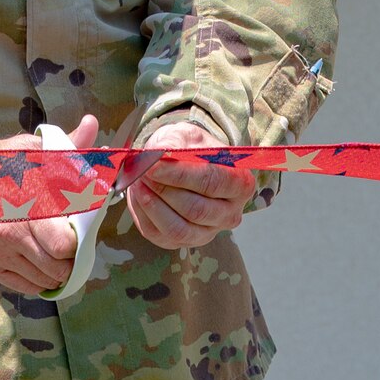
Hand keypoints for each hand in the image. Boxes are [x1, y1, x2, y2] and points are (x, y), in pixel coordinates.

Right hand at [0, 114, 98, 295]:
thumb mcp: (24, 150)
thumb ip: (63, 146)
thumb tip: (91, 126)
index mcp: (24, 205)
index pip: (64, 244)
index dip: (77, 240)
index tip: (75, 228)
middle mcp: (11, 237)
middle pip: (58, 267)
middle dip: (70, 258)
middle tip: (69, 243)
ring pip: (44, 281)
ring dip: (56, 270)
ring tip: (54, 252)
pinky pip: (25, 287)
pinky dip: (39, 280)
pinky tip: (39, 263)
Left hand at [125, 120, 255, 249]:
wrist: (183, 165)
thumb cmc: (191, 151)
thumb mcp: (187, 136)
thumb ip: (175, 142)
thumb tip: (158, 153)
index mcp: (240, 184)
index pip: (211, 182)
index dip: (180, 175)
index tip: (153, 165)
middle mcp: (230, 214)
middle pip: (196, 209)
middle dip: (163, 189)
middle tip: (142, 171)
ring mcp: (208, 232)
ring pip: (178, 228)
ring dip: (151, 204)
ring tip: (138, 181)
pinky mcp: (184, 242)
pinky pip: (159, 234)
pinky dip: (143, 214)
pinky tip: (139, 194)